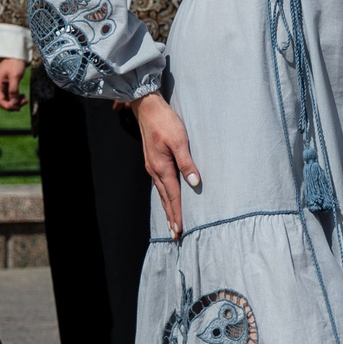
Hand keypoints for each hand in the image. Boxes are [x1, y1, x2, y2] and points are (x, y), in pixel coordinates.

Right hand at [0, 57, 27, 111]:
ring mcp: (2, 86)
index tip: (19, 107)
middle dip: (14, 104)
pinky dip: (16, 97)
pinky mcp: (6, 85)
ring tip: (25, 99)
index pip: (1, 102)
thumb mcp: (15, 76)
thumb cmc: (14, 63)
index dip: (10, 106)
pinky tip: (22, 96)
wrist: (15, 54)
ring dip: (16, 101)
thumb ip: (14, 90)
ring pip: (8, 99)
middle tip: (25, 101)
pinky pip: (10, 95)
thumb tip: (14, 103)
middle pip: (4, 102)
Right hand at [135, 91, 200, 235]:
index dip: (178, 213)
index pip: (174, 195)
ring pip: (162, 192)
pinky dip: (165, 196)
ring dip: (168, 208)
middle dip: (171, 217)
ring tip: (172, 223)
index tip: (180, 230)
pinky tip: (167, 199)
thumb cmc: (166, 122)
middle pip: (166, 198)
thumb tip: (195, 182)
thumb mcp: (180, 140)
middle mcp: (155, 170)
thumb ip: (187, 162)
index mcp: (162, 167)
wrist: (148, 108)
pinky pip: (160, 184)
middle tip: (176, 235)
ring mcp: (152, 166)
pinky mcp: (153, 161)